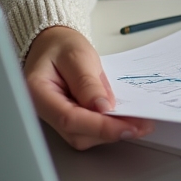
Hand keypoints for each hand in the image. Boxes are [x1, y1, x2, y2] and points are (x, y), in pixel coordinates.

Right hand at [24, 25, 153, 149]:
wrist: (53, 44)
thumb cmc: (61, 46)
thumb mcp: (77, 55)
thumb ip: (88, 82)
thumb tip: (103, 108)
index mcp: (38, 92)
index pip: (69, 118)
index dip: (100, 126)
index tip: (129, 127)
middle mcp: (43, 111)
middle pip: (76, 132)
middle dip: (111, 131)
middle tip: (142, 125)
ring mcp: (54, 117)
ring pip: (83, 136)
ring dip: (111, 132)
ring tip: (139, 122)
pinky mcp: (68, 118)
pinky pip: (86, 130)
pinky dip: (107, 127)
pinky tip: (125, 119)